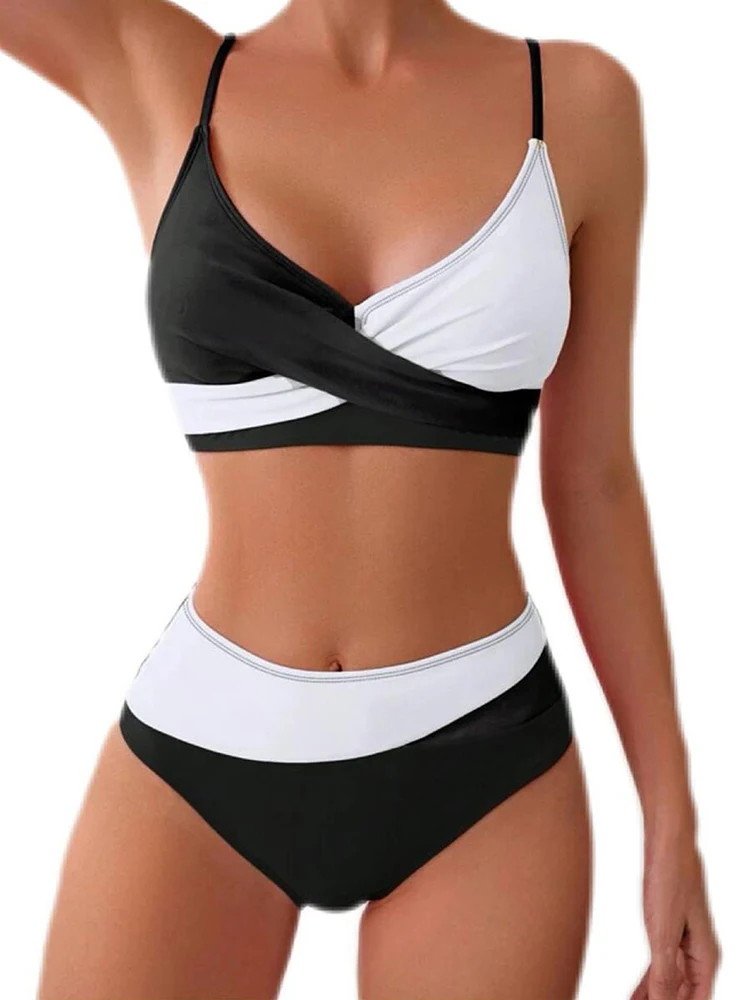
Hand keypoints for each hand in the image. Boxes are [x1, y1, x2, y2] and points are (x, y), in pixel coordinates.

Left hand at [631, 833, 719, 998]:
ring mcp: (684, 942)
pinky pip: (660, 965)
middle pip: (684, 995)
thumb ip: (664, 973)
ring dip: (654, 998)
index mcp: (706, 956)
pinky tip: (636, 995)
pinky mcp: (668, 930)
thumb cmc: (671, 879)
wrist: (667, 842)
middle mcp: (699, 953)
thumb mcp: (663, 931)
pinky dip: (648, 982)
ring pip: (671, 983)